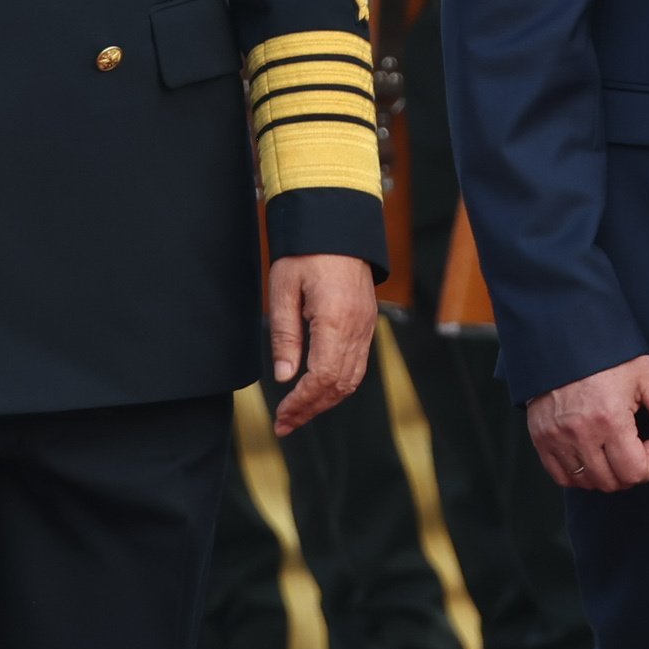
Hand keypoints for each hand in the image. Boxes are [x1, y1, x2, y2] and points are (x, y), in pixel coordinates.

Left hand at [266, 253, 377, 433]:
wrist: (337, 224)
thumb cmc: (306, 252)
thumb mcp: (283, 290)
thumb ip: (284, 336)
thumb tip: (284, 376)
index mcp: (336, 319)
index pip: (323, 377)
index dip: (302, 402)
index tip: (282, 415)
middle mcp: (358, 327)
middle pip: (340, 385)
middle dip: (312, 409)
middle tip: (285, 424)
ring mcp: (367, 325)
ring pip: (352, 378)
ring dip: (326, 400)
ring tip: (299, 413)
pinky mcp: (367, 322)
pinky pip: (358, 363)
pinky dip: (338, 383)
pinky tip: (318, 389)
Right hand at [527, 354, 648, 491]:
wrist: (567, 337)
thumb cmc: (612, 357)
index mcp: (609, 419)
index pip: (634, 472)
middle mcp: (579, 432)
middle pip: (612, 482)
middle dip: (631, 470)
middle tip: (633, 444)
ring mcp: (555, 437)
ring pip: (587, 482)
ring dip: (607, 473)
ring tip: (613, 446)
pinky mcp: (540, 437)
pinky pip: (561, 477)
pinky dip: (579, 474)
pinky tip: (592, 452)